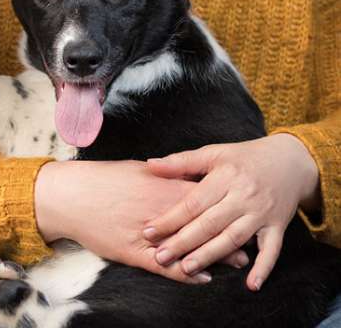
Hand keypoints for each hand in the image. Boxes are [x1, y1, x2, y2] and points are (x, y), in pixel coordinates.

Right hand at [35, 160, 247, 284]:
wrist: (72, 196)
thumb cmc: (101, 179)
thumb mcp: (135, 170)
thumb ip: (162, 174)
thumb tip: (181, 174)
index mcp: (161, 187)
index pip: (202, 198)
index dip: (225, 206)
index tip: (243, 210)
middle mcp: (160, 211)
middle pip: (202, 224)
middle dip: (228, 233)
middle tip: (250, 241)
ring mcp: (148, 234)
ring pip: (188, 248)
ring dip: (214, 255)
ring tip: (238, 262)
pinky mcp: (133, 253)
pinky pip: (164, 267)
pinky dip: (185, 275)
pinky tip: (202, 279)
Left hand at [143, 134, 319, 290]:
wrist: (290, 161)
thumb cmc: (244, 157)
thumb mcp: (213, 153)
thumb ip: (181, 162)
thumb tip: (150, 165)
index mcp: (225, 177)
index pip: (193, 203)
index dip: (170, 218)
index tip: (148, 232)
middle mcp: (243, 197)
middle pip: (210, 223)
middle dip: (183, 242)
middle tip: (161, 257)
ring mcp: (262, 213)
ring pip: (234, 238)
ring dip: (211, 255)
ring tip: (187, 268)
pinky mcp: (278, 226)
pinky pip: (272, 250)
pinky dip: (263, 268)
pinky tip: (251, 284)